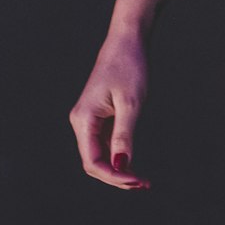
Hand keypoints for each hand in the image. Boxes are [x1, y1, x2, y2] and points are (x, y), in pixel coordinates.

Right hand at [69, 33, 152, 190]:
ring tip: (141, 180)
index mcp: (84, 119)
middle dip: (115, 177)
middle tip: (143, 184)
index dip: (114, 177)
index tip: (138, 182)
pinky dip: (118, 156)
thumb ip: (124, 135)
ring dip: (117, 170)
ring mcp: (88, 119)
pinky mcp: (98, 116)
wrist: (128, 40)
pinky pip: (104, 144)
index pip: (93, 161)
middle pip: (93, 162)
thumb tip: (121, 167)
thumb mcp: (131, 102)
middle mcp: (81, 121)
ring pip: (98, 155)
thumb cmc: (130, 67)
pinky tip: (133, 163)